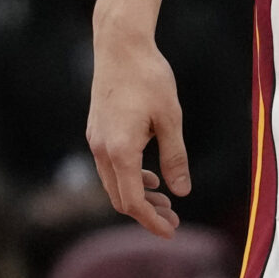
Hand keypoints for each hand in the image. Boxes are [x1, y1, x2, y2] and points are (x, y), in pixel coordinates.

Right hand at [87, 29, 190, 236]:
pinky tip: (150, 177)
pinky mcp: (97, 131)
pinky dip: (130, 178)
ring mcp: (96, 140)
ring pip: (113, 183)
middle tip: (173, 220)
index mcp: (120, 151)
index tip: (171, 231)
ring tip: (165, 202)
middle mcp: (101, 150)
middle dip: (146, 213)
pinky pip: (110, 167)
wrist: (120, 46)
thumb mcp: (170, 118)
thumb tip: (182, 191)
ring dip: (138, 196)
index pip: (132, 202)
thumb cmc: (149, 78)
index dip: (151, 221)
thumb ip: (175, 157)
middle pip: (120, 198)